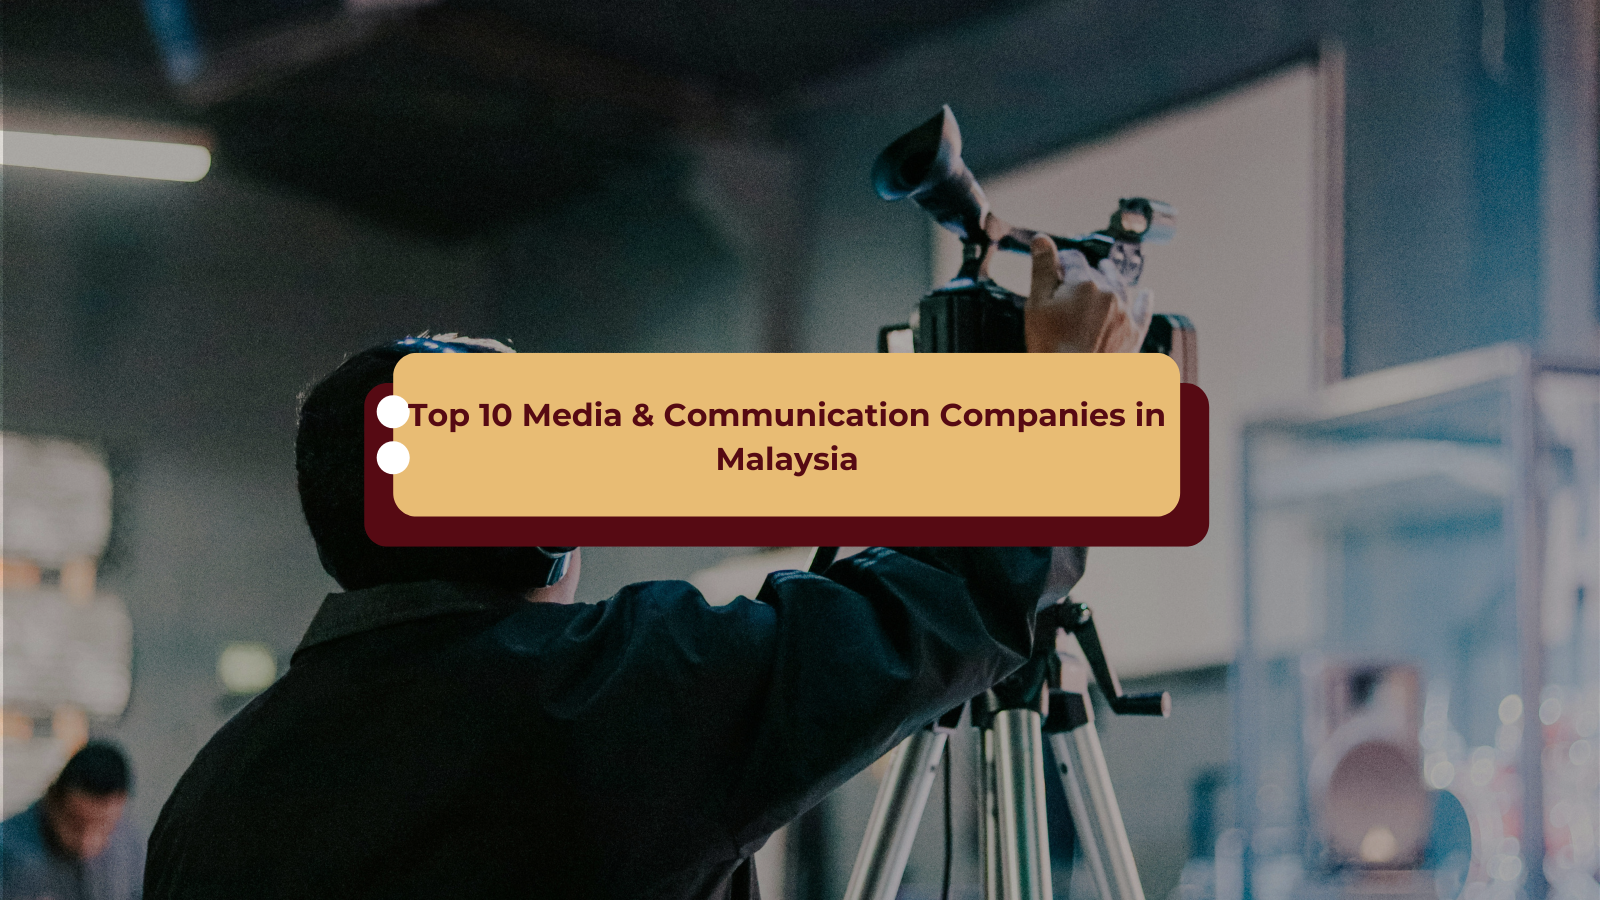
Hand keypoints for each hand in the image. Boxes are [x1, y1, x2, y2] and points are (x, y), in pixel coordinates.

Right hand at [1025, 234, 1151, 352]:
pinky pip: (1144, 311)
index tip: (1055, 265)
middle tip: (1072, 277)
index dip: (1061, 261)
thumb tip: (1042, 239)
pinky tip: (1147, 294)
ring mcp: (1124, 313)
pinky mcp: (1134, 333)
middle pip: (1096, 272)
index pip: (1072, 259)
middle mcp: (1109, 293)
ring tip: (1106, 269)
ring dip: (1112, 276)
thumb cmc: (1051, 347)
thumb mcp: (1037, 304)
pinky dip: (1145, 301)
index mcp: (1083, 283)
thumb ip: (1043, 268)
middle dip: (1083, 271)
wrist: (1074, 383)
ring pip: (1120, 286)